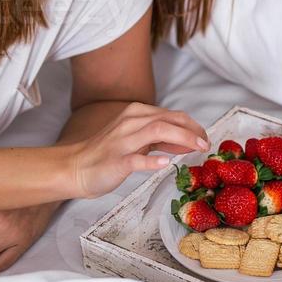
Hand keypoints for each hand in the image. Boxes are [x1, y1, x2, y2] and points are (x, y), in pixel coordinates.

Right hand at [66, 102, 208, 198]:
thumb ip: (160, 138)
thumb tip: (187, 141)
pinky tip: (166, 162)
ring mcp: (122, 141)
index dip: (192, 125)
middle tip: (206, 144)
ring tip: (197, 148)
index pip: (171, 115)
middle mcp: (130, 123)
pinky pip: (136, 159)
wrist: (76, 167)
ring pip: (156, 132)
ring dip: (181, 139)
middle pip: (168, 120)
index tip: (205, 138)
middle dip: (192, 131)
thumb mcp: (136, 140)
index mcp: (136, 114)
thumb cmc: (108, 153)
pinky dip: (152, 160)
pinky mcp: (116, 161)